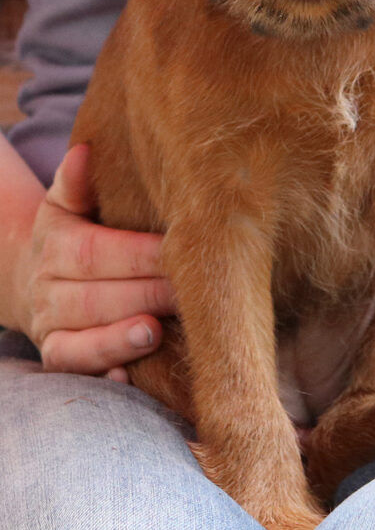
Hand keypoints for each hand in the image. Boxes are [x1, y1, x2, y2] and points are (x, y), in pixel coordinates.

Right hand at [14, 143, 175, 379]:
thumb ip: (77, 181)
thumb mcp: (67, 204)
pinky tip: (128, 378)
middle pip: (96, 296)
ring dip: (119, 338)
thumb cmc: (72, 235)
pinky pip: (74, 371)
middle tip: (189, 293)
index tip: (180, 250)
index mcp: (57, 245)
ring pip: (82, 337)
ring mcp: (50, 327)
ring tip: (153, 331)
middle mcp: (49, 289)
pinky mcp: (57, 357)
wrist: (31, 277)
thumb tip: (87, 151)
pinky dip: (101, 375)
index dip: (139, 254)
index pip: (97, 251)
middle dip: (144, 294)